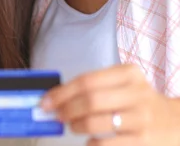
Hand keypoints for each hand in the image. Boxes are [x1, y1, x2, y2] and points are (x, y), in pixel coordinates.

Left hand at [41, 64, 179, 144]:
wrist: (176, 123)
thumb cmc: (139, 102)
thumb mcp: (124, 85)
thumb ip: (94, 88)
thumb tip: (56, 98)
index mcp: (128, 74)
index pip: (86, 80)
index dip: (61, 92)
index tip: (45, 101)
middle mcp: (137, 93)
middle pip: (90, 100)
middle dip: (66, 109)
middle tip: (57, 116)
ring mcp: (142, 118)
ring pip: (96, 122)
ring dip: (76, 126)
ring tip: (72, 126)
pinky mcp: (143, 141)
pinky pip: (107, 144)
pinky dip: (92, 144)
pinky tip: (89, 142)